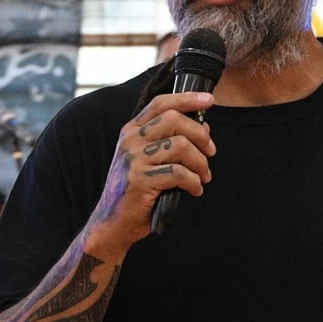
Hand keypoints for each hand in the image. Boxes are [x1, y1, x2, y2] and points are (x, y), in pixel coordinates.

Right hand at [88, 92, 215, 253]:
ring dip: (200, 163)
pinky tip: (194, 190)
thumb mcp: (145, 160)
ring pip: (180, 146)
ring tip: (203, 177)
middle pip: (174, 119)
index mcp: (131, 132)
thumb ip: (168, 141)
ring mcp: (134, 160)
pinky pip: (179, 173)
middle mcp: (130, 141)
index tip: (209, 100)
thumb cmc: (135, 191)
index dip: (187, 99)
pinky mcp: (140, 181)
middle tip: (210, 152)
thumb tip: (204, 129)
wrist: (112, 222)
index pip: (161, 104)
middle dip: (200, 135)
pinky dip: (194, 182)